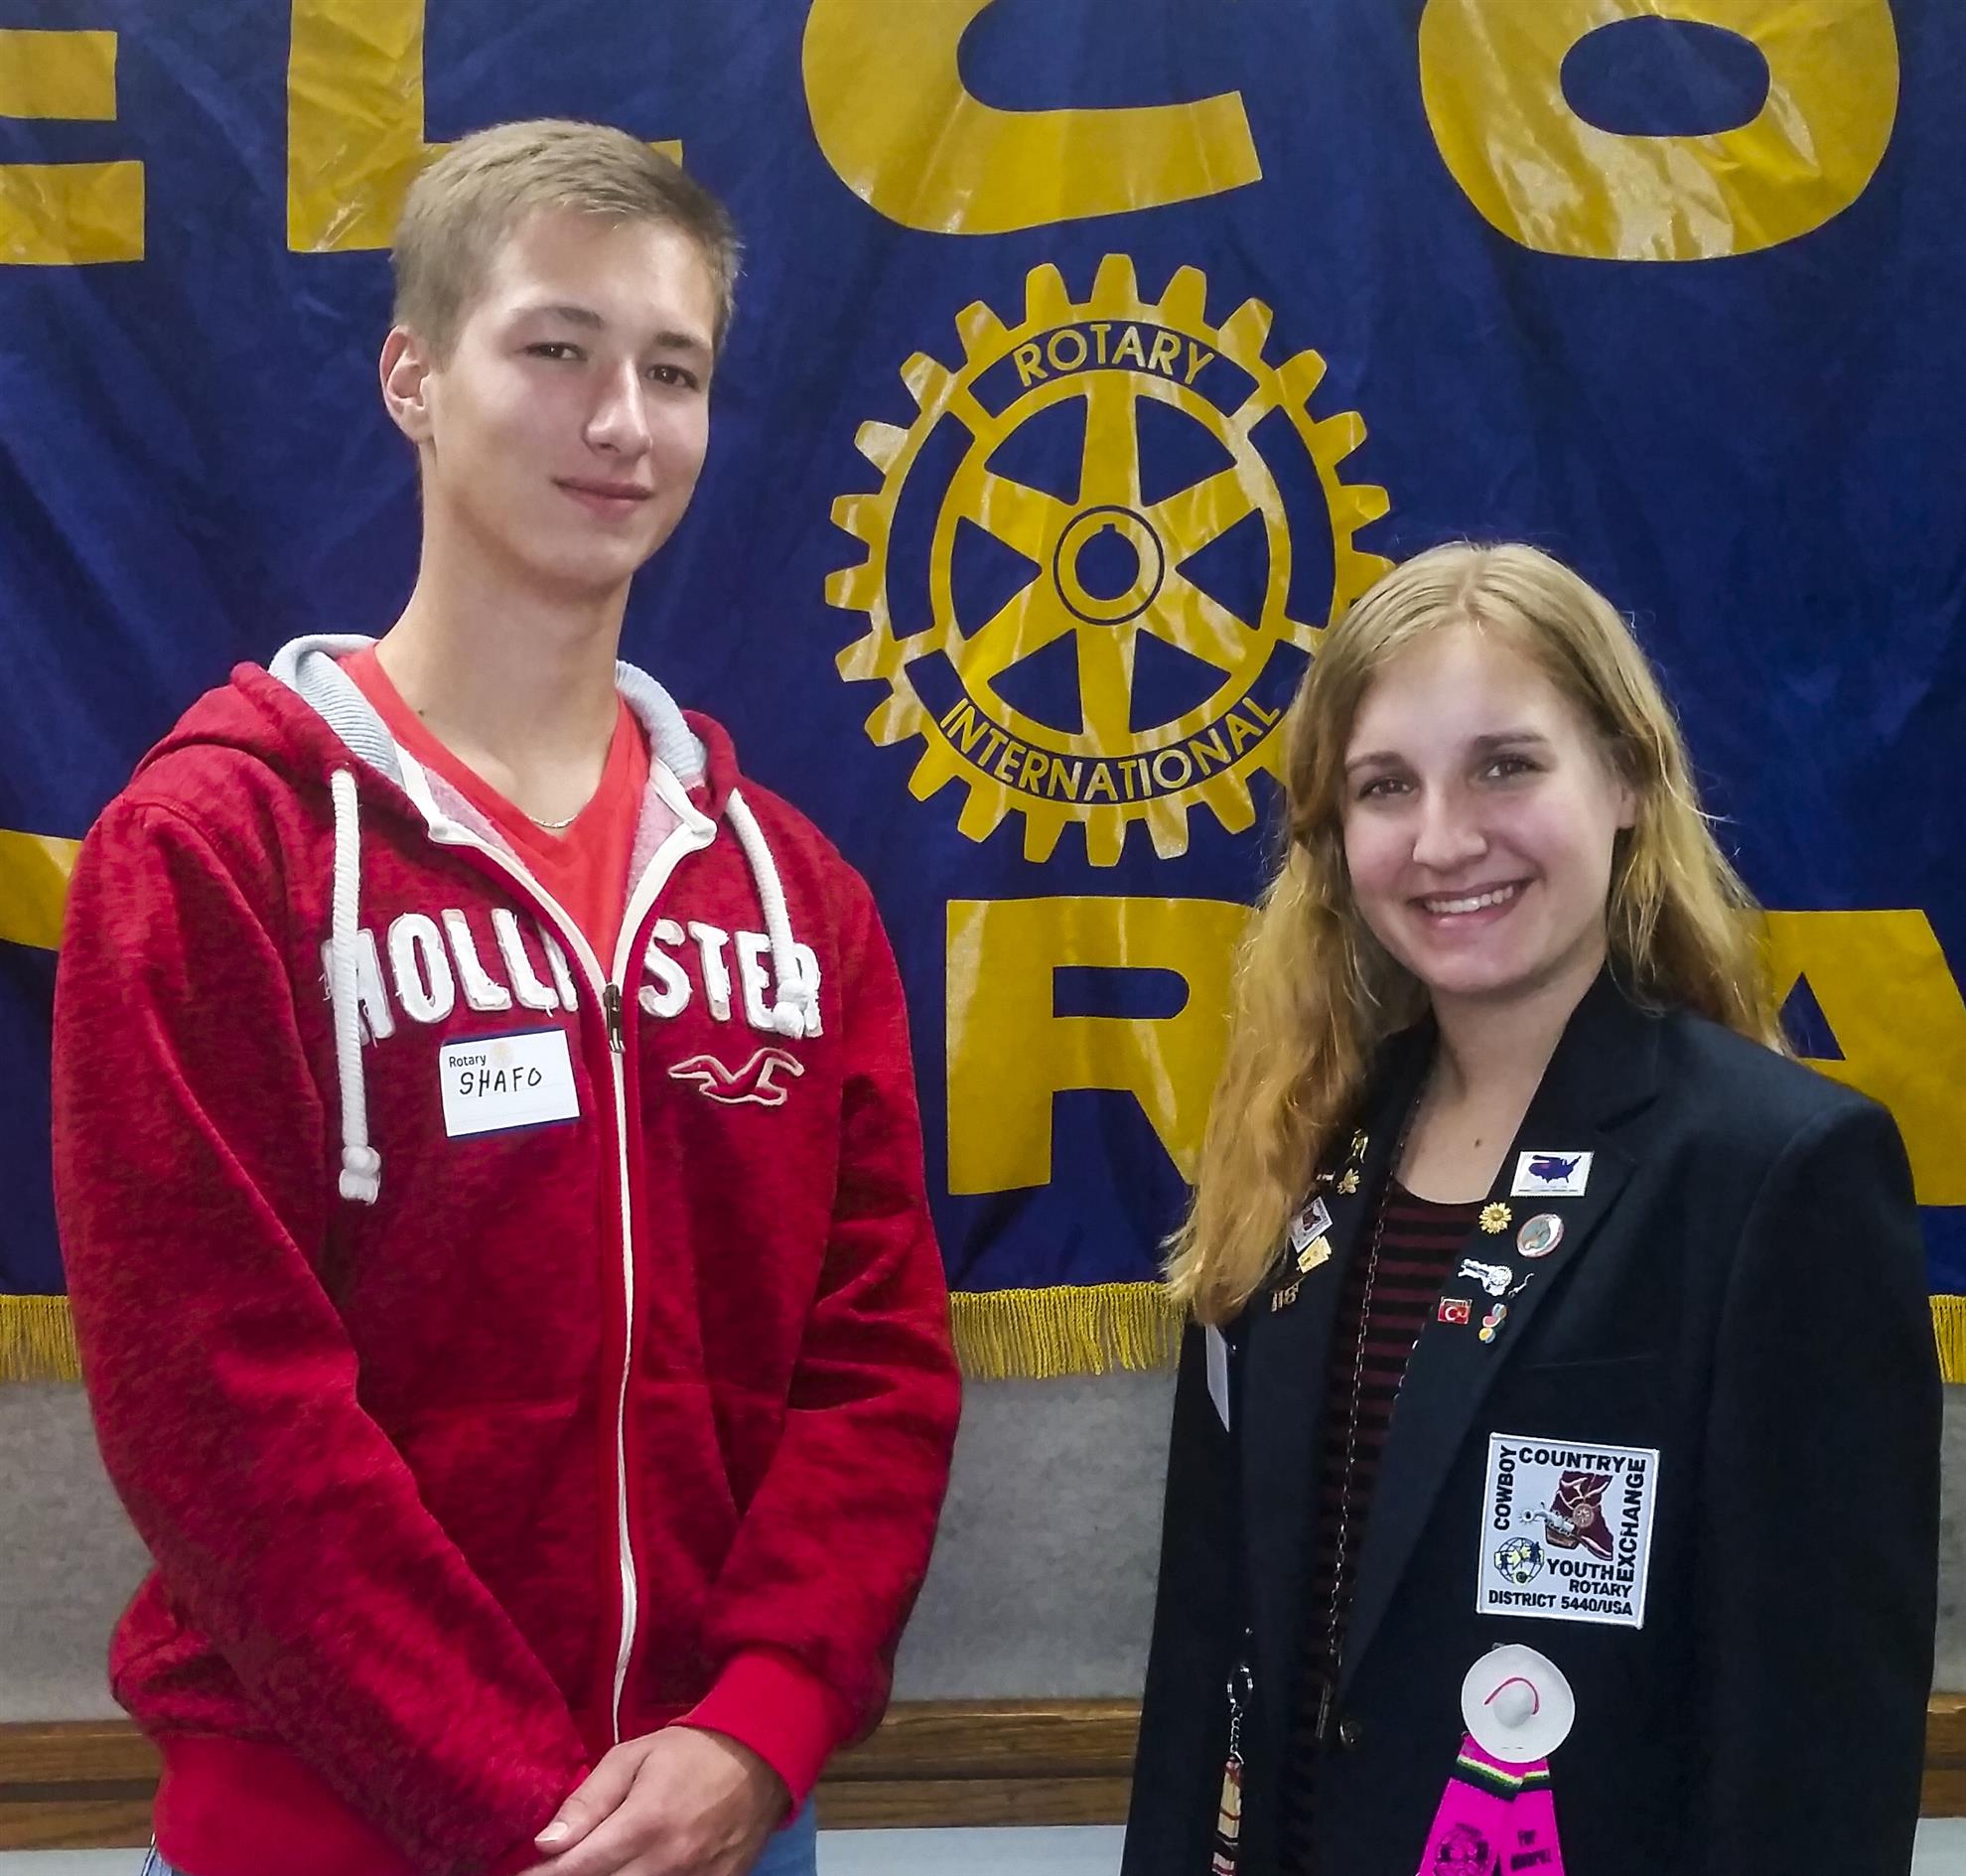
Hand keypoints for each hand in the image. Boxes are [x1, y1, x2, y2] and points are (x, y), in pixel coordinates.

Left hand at [522, 1727, 788, 1875]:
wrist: (761, 1758)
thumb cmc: (689, 1752)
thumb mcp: (633, 1757)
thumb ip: (589, 1799)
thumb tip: (546, 1844)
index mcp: (644, 1824)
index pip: (577, 1869)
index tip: (523, 1872)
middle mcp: (668, 1863)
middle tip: (561, 1869)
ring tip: (599, 1865)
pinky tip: (633, 1872)